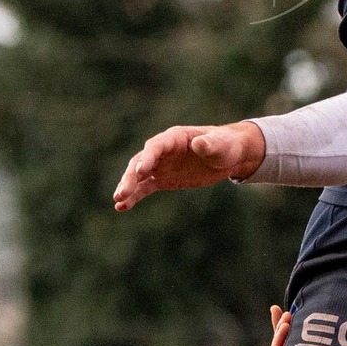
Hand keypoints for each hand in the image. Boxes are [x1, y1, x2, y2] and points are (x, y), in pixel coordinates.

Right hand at [112, 122, 264, 209]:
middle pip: (141, 162)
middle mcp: (163, 151)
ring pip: (138, 176)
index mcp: (174, 137)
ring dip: (128, 188)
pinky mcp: (164, 179)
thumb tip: (199, 143)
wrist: (228, 156)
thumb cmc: (225, 145)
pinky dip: (134, 197)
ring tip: (118, 202)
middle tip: (121, 193)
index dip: (147, 158)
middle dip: (130, 177)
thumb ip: (209, 144)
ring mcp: (161, 165)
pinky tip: (122, 208)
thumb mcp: (220, 144)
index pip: (155, 146)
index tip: (140, 172)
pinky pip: (145, 188)